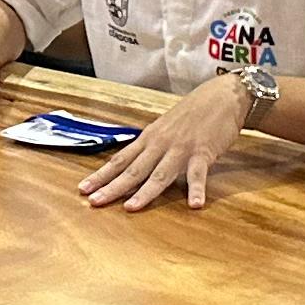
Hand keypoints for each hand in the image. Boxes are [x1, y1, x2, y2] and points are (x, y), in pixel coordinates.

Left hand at [80, 71, 255, 211]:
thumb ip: (151, 148)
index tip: (83, 189)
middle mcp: (160, 144)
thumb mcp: (165, 128)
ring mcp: (181, 148)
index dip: (101, 175)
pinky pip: (199, 173)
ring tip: (131, 208)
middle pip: (133, 169)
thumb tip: (133, 165)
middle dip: (113, 187)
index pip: (120, 160)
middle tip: (94, 202)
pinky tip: (194, 204)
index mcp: (149, 139)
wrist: (222, 96)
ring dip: (145, 192)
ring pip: (160, 174)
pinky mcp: (203, 151)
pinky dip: (196, 189)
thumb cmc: (192, 114)